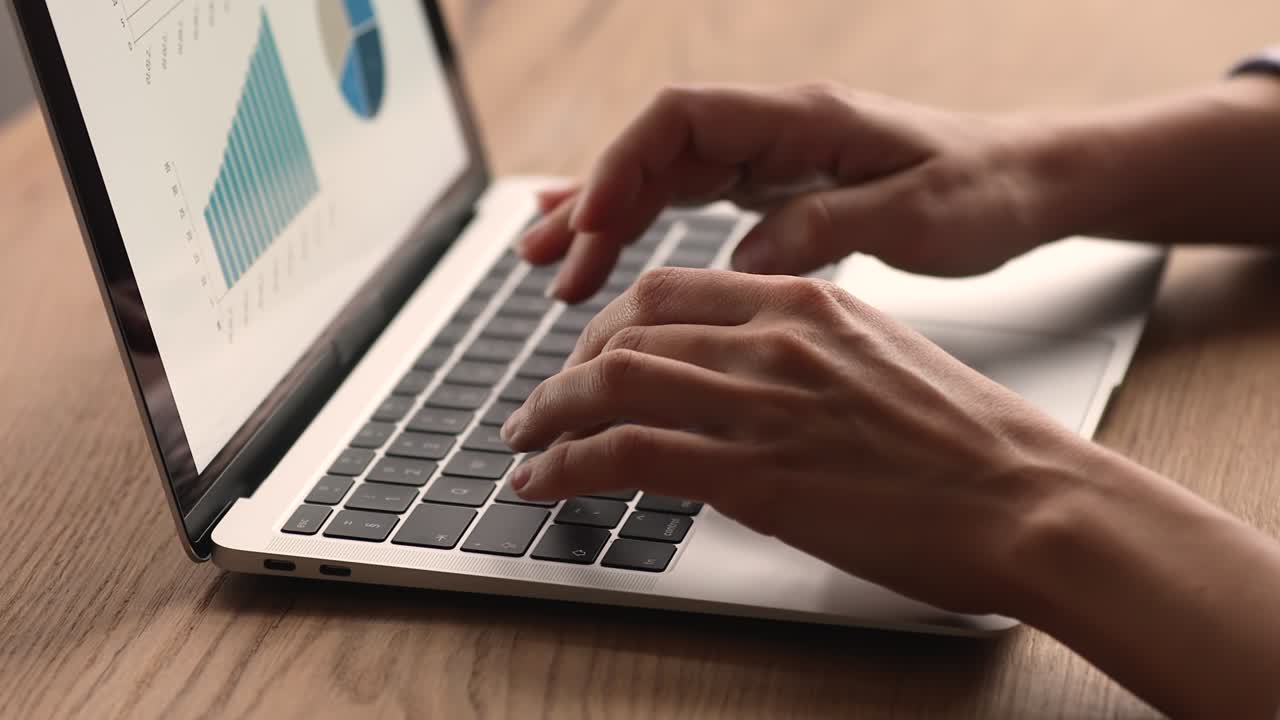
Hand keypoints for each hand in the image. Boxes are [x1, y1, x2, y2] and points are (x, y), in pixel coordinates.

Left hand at [500, 268, 1077, 613]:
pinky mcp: (752, 472)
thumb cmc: (971, 444)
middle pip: (628, 326)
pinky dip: (567, 464)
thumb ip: (804, 355)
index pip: (673, 289)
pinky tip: (544, 482)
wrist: (1029, 497)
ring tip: (524, 442)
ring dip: (549, 414)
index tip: (590, 354)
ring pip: (611, 382)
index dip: (611, 322)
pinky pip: (625, 452)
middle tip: (545, 402)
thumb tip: (746, 382)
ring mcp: (760, 401)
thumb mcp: (881, 361)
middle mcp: (774, 337)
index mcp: (807, 301)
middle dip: (568, 366)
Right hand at [520, 83, 1067, 301]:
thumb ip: (826, 230)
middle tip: (543, 266)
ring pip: (665, 177)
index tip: (588, 228)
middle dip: (593, 204)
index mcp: (803, 119)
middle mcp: (777, 128)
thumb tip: (740, 262)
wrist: (1033, 181)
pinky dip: (645, 225)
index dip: (623, 168)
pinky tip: (608, 247)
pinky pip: (693, 199)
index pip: (681, 120)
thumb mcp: (918, 216)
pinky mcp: (780, 186)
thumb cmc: (988, 191)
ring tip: (547, 264)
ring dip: (605, 218)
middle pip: (656, 150)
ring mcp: (774, 155)